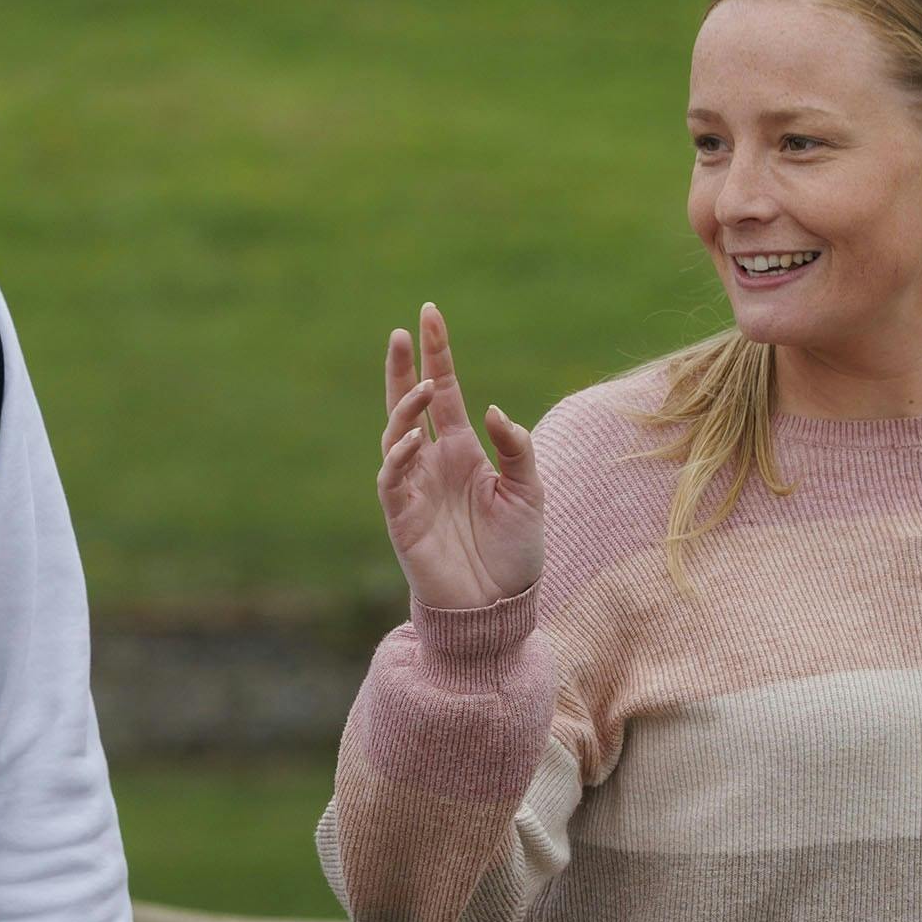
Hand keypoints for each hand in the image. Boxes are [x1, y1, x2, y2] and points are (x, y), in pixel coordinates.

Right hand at [377, 303, 542, 611]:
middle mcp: (434, 463)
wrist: (498, 607)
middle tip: (400, 331)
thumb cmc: (515, 553)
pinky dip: (398, 456)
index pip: (444, 392)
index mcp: (463, 451)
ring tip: (420, 386)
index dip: (436, 354)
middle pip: (409, 404)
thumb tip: (495, 410)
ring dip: (404, 409)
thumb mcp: (530, 492)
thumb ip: (516, 449)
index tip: (429, 315)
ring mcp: (415, 488)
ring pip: (395, 435)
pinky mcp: (402, 517)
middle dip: (402, 368)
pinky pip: (392, 479)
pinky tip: (412, 439)